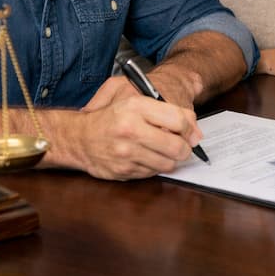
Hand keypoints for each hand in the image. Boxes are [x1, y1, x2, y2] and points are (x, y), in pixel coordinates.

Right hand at [71, 85, 202, 179]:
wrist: (79, 138)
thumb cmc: (111, 117)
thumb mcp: (136, 102)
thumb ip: (168, 110)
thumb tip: (195, 130)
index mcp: (135, 107)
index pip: (178, 120)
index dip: (190, 129)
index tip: (192, 133)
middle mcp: (130, 129)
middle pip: (177, 147)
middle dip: (185, 149)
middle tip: (182, 146)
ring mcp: (126, 153)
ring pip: (167, 164)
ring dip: (170, 160)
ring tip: (163, 152)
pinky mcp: (122, 171)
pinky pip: (152, 173)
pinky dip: (154, 167)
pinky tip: (146, 157)